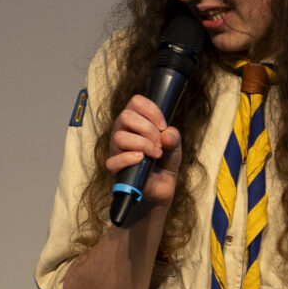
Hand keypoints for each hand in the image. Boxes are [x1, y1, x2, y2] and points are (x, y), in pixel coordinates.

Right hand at [107, 96, 181, 211]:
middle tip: (159, 143)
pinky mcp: (115, 169)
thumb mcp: (175, 145)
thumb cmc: (165, 161)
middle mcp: (122, 131)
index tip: (163, 126)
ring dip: (143, 144)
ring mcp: (116, 150)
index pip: (135, 102)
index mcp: (135, 121)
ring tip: (156, 154)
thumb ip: (173, 136)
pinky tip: (142, 160)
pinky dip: (129, 159)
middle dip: (148, 128)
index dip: (151, 111)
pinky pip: (113, 161)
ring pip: (119, 137)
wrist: (162, 186)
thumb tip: (166, 136)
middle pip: (125, 116)